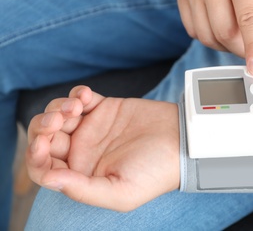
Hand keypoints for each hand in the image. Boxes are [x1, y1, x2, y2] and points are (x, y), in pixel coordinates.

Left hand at [26, 86, 179, 210]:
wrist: (182, 142)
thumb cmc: (155, 172)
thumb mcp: (121, 192)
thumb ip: (82, 190)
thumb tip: (48, 179)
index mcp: (82, 175)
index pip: (44, 168)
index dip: (36, 157)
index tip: (44, 145)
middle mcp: (83, 152)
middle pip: (45, 138)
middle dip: (44, 128)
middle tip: (59, 121)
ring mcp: (92, 128)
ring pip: (58, 115)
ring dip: (58, 108)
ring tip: (77, 106)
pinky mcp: (104, 108)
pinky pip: (80, 98)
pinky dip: (77, 94)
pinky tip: (87, 97)